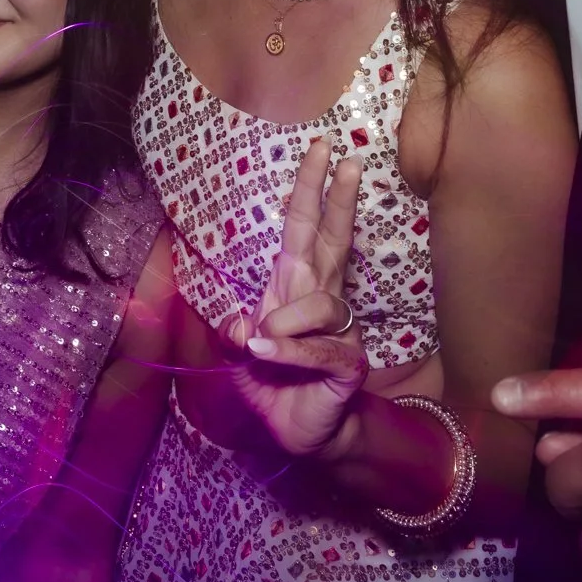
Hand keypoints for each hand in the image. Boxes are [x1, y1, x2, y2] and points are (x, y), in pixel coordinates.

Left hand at [219, 135, 367, 458]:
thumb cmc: (269, 382)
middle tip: (349, 159)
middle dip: (338, 199)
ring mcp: (338, 331)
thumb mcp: (237, 352)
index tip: (321, 149)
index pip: (305, 228)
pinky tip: (266, 353)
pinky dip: (290, 351)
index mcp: (293, 286)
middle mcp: (319, 300)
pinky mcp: (346, 364)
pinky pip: (322, 348)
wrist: (295, 432)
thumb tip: (235, 323)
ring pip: (322, 302)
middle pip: (333, 240)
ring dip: (285, 319)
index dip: (311, 190)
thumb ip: (232, 331)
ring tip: (259, 343)